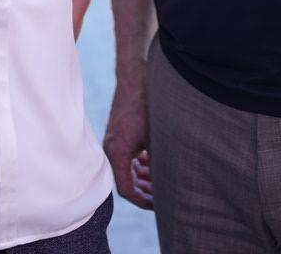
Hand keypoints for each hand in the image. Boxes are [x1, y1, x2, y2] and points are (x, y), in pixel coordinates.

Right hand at [103, 79, 153, 209]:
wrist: (136, 76)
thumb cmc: (145, 105)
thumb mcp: (156, 138)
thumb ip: (159, 162)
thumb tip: (168, 183)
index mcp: (118, 153)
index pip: (127, 190)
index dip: (143, 200)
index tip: (159, 204)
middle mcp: (112, 148)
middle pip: (127, 181)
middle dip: (145, 190)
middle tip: (163, 195)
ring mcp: (115, 139)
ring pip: (128, 168)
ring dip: (144, 176)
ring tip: (162, 179)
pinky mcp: (120, 132)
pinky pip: (129, 155)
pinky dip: (141, 162)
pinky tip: (154, 161)